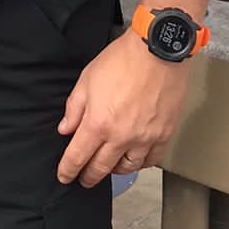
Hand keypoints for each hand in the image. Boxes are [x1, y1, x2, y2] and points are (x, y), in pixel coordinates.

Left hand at [56, 30, 193, 187]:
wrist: (157, 49)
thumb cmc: (122, 60)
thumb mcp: (87, 79)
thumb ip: (74, 108)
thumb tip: (66, 129)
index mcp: (98, 123)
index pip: (77, 157)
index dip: (68, 170)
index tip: (65, 176)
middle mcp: (121, 137)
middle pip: (101, 168)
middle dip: (88, 177)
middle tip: (84, 179)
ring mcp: (144, 138)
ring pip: (127, 168)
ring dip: (115, 170)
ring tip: (109, 167)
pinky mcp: (164, 134)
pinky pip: (151, 160)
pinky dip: (140, 163)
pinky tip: (135, 158)